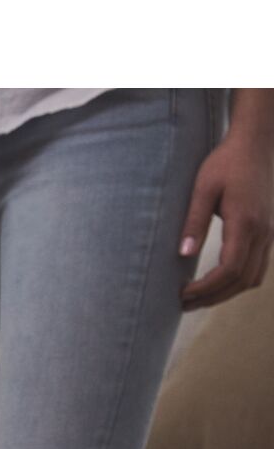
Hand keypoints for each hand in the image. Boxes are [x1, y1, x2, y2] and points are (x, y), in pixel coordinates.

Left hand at [180, 121, 271, 307]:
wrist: (255, 144)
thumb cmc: (225, 163)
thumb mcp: (202, 189)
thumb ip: (193, 222)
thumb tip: (182, 255)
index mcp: (246, 222)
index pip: (229, 269)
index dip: (206, 288)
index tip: (182, 294)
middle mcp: (262, 231)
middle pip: (241, 280)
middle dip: (212, 297)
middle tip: (183, 304)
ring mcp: (268, 232)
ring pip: (252, 277)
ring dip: (225, 293)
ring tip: (197, 299)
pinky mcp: (267, 231)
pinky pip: (257, 267)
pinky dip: (238, 282)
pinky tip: (216, 284)